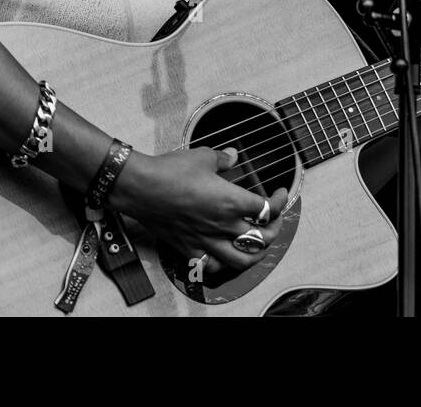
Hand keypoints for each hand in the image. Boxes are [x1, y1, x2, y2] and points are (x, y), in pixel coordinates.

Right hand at [115, 146, 288, 275]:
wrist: (140, 187)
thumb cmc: (170, 170)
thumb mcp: (202, 156)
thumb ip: (223, 159)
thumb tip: (232, 156)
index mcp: (232, 201)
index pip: (267, 209)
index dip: (280, 201)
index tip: (280, 194)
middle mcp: (223, 225)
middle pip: (262, 239)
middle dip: (274, 230)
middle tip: (273, 220)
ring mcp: (206, 240)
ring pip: (241, 260)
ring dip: (254, 254)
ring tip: (255, 243)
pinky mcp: (188, 247)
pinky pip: (211, 265)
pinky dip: (222, 263)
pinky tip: (223, 253)